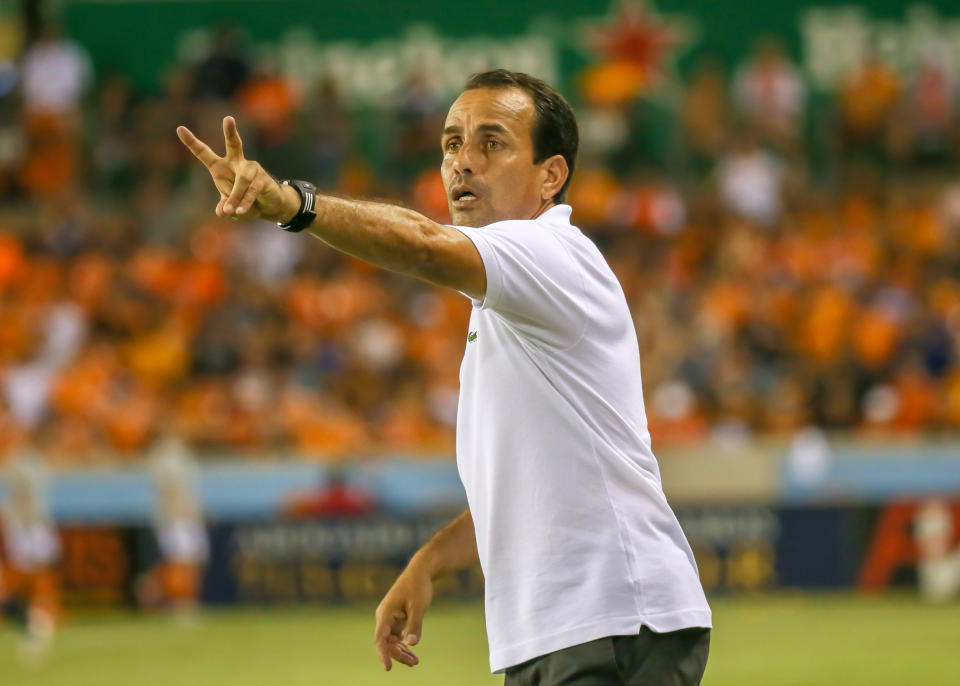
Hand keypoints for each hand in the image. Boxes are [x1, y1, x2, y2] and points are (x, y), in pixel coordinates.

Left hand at [176, 116, 299, 221]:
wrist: (268, 205)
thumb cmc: (244, 200)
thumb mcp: (230, 205)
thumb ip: (223, 205)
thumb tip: (221, 211)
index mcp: (221, 166)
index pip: (204, 153)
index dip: (191, 142)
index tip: (180, 128)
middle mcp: (236, 162)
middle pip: (234, 144)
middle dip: (230, 132)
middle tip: (229, 119)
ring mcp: (251, 169)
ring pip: (241, 180)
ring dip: (235, 197)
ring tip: (231, 211)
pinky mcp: (263, 179)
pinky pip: (251, 190)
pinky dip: (245, 202)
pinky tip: (240, 211)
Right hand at [374, 563, 433, 670]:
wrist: (420, 571)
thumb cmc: (417, 586)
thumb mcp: (418, 606)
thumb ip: (415, 625)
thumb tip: (412, 644)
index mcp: (385, 614)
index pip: (380, 639)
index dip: (383, 654)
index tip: (388, 667)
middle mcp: (384, 617)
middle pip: (387, 643)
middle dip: (399, 655)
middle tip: (414, 663)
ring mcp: (390, 619)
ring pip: (392, 641)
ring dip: (402, 652)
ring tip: (415, 662)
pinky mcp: (397, 618)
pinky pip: (397, 636)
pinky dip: (404, 644)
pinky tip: (413, 653)